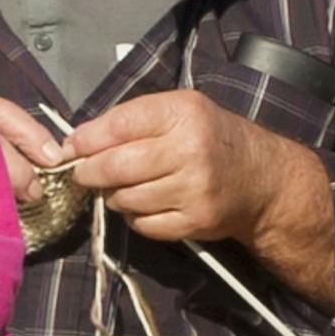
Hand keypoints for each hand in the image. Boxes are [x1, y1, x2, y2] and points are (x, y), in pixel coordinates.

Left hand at [47, 88, 316, 250]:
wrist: (262, 178)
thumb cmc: (211, 138)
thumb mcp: (180, 110)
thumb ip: (132, 120)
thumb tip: (77, 142)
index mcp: (184, 113)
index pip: (119, 125)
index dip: (87, 139)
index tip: (72, 147)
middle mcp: (191, 149)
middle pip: (117, 166)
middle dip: (90, 172)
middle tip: (84, 174)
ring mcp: (194, 189)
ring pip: (126, 199)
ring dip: (114, 196)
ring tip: (121, 187)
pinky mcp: (195, 221)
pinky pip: (144, 225)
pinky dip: (135, 217)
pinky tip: (145, 204)